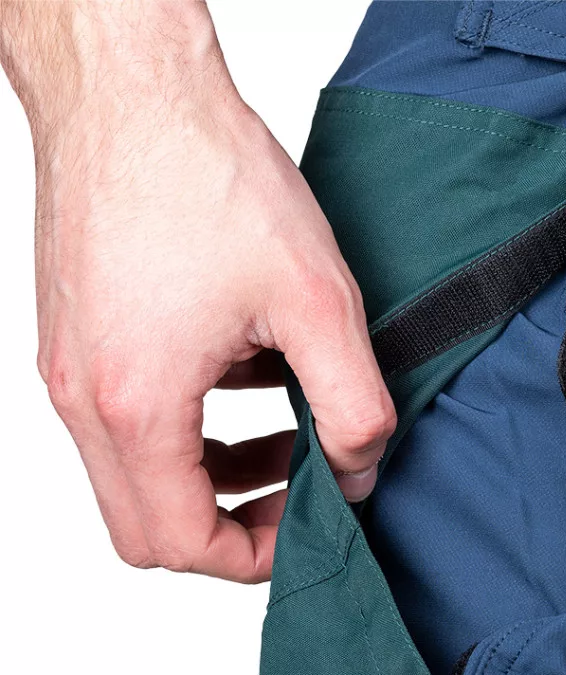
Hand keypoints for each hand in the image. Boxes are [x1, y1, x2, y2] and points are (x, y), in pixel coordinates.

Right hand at [4, 2, 393, 582]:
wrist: (132, 88)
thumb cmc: (205, 174)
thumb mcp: (315, 301)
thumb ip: (352, 406)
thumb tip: (357, 471)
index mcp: (136, 405)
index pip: (182, 542)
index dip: (254, 557)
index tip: (307, 529)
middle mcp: (85, 399)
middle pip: (147, 529)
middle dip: (230, 529)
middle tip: (295, 495)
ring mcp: (71, 370)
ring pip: (136, 479)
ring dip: (214, 478)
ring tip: (285, 438)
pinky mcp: (78, 340)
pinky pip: (127, 424)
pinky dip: (189, 430)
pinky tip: (246, 382)